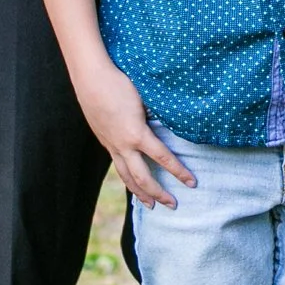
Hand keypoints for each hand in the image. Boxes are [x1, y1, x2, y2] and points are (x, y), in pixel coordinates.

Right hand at [74, 64, 192, 208]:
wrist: (91, 79)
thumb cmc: (121, 82)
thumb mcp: (146, 98)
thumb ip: (159, 113)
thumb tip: (176, 120)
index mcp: (137, 134)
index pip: (164, 158)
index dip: (179, 172)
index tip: (192, 183)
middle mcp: (123, 145)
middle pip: (143, 178)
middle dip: (159, 193)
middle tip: (173, 205)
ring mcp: (111, 145)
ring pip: (126, 177)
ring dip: (140, 193)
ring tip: (151, 206)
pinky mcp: (104, 141)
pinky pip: (118, 166)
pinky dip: (127, 178)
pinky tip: (132, 181)